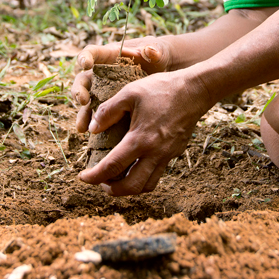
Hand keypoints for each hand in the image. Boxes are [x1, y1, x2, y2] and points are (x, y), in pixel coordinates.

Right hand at [71, 38, 171, 132]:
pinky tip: (92, 137)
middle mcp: (100, 72)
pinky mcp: (108, 102)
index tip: (85, 64)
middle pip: (82, 80)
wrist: (161, 70)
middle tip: (82, 100)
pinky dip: (93, 123)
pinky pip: (97, 113)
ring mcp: (103, 88)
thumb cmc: (156, 56)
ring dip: (82, 114)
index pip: (91, 53)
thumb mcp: (156, 52)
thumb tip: (150, 50)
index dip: (85, 57)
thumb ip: (153, 51)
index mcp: (108, 55)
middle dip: (79, 90)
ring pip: (86, 101)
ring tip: (82, 127)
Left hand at [78, 68, 209, 195]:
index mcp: (140, 139)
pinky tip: (136, 164)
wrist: (195, 90)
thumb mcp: (129, 93)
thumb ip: (108, 111)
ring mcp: (167, 155)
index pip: (112, 167)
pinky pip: (158, 173)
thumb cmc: (161, 89)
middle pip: (131, 187)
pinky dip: (143, 177)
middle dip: (112, 190)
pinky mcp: (175, 152)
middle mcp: (155, 153)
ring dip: (129, 188)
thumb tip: (92, 129)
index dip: (94, 176)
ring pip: (147, 185)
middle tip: (101, 183)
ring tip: (117, 179)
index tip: (83, 177)